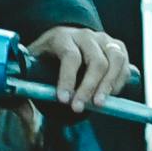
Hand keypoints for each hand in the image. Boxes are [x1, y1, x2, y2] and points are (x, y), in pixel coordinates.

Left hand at [17, 26, 131, 110]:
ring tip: (99, 104)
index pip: (70, 56)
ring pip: (115, 60)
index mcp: (62, 37)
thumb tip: (26, 115)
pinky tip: (110, 96)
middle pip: (96, 61)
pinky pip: (124, 64)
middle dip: (89, 87)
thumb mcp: (33, 66)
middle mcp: (85, 35)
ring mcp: (104, 39)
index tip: (63, 100)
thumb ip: (29, 88)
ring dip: (108, 85)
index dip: (67, 79)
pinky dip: (119, 81)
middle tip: (80, 108)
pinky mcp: (117, 47)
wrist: (65, 40)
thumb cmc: (48, 58)